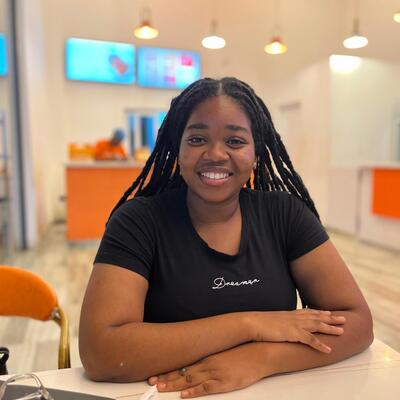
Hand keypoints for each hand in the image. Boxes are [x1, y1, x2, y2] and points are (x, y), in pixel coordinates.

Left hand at [148, 343, 265, 397]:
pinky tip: (185, 394)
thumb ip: (210, 357)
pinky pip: (206, 388)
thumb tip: (197, 362)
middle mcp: (208, 364)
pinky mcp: (224, 382)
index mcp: (206, 357)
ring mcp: (215, 373)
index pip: (183, 364)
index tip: (156, 373)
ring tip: (160, 388)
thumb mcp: (223, 353)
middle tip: (151, 381)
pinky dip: (194, 391)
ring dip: (174, 384)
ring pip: (190, 379)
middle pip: (182, 372)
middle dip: (166, 378)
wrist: (259, 353)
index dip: (168, 370)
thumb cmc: (242, 353)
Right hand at [249, 309, 345, 352]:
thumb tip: (282, 326)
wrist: (251, 323)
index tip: (329, 312)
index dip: (320, 312)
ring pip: (317, 325)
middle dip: (331, 317)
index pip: (308, 311)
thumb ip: (280, 322)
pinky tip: (328, 349)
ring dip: (330, 328)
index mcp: (289, 314)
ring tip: (342, 332)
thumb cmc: (258, 322)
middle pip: (317, 316)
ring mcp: (294, 324)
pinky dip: (320, 345)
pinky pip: (310, 339)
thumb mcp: (272, 320)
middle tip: (343, 318)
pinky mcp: (292, 333)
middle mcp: (294, 317)